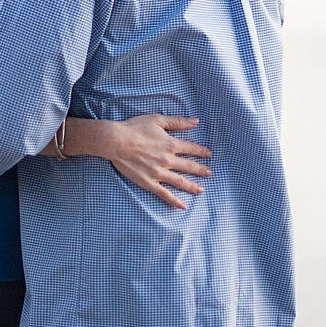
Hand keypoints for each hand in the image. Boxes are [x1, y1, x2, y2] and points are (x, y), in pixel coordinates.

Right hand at [95, 115, 211, 210]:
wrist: (115, 141)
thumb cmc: (134, 128)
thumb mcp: (157, 120)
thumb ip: (178, 122)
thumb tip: (196, 121)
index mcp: (171, 144)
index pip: (192, 149)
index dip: (202, 151)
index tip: (209, 154)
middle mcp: (168, 160)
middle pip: (189, 166)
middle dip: (201, 170)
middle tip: (210, 173)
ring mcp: (159, 173)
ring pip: (180, 182)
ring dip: (193, 186)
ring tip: (201, 190)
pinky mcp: (148, 182)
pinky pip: (164, 194)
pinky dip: (174, 201)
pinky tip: (183, 206)